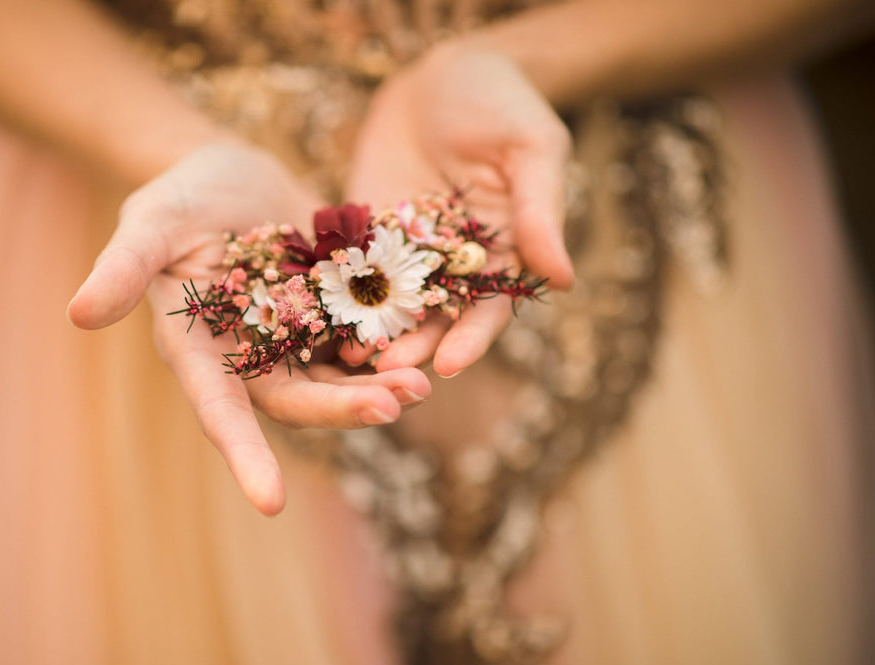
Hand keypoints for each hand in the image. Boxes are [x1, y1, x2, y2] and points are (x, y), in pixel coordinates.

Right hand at [67, 143, 430, 514]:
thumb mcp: (149, 224)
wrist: (230, 171)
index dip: (243, 456)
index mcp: (200, 351)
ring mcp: (295, 339)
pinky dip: (395, 345)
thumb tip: (77, 314)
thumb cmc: (178, 198)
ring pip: (339, 378)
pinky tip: (431, 340)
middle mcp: (250, 359)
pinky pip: (366, 341)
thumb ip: (123, 267)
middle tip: (393, 405)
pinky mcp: (332, 313)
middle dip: (342, 409)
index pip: (219, 412)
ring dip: (380, 386)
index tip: (270, 503)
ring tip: (422, 379)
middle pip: (296, 400)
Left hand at [346, 44, 573, 376]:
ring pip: (389, 305)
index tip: (448, 366)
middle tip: (386, 375)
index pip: (489, 309)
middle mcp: (455, 266)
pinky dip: (337, 296)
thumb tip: (565, 279)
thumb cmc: (502, 104)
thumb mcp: (530, 149)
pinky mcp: (367, 236)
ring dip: (371, 333)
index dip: (470, 340)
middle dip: (412, 347)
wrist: (443, 72)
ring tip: (346, 359)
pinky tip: (315, 317)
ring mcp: (407, 254)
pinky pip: (351, 271)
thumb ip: (541, 211)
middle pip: (435, 318)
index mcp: (503, 255)